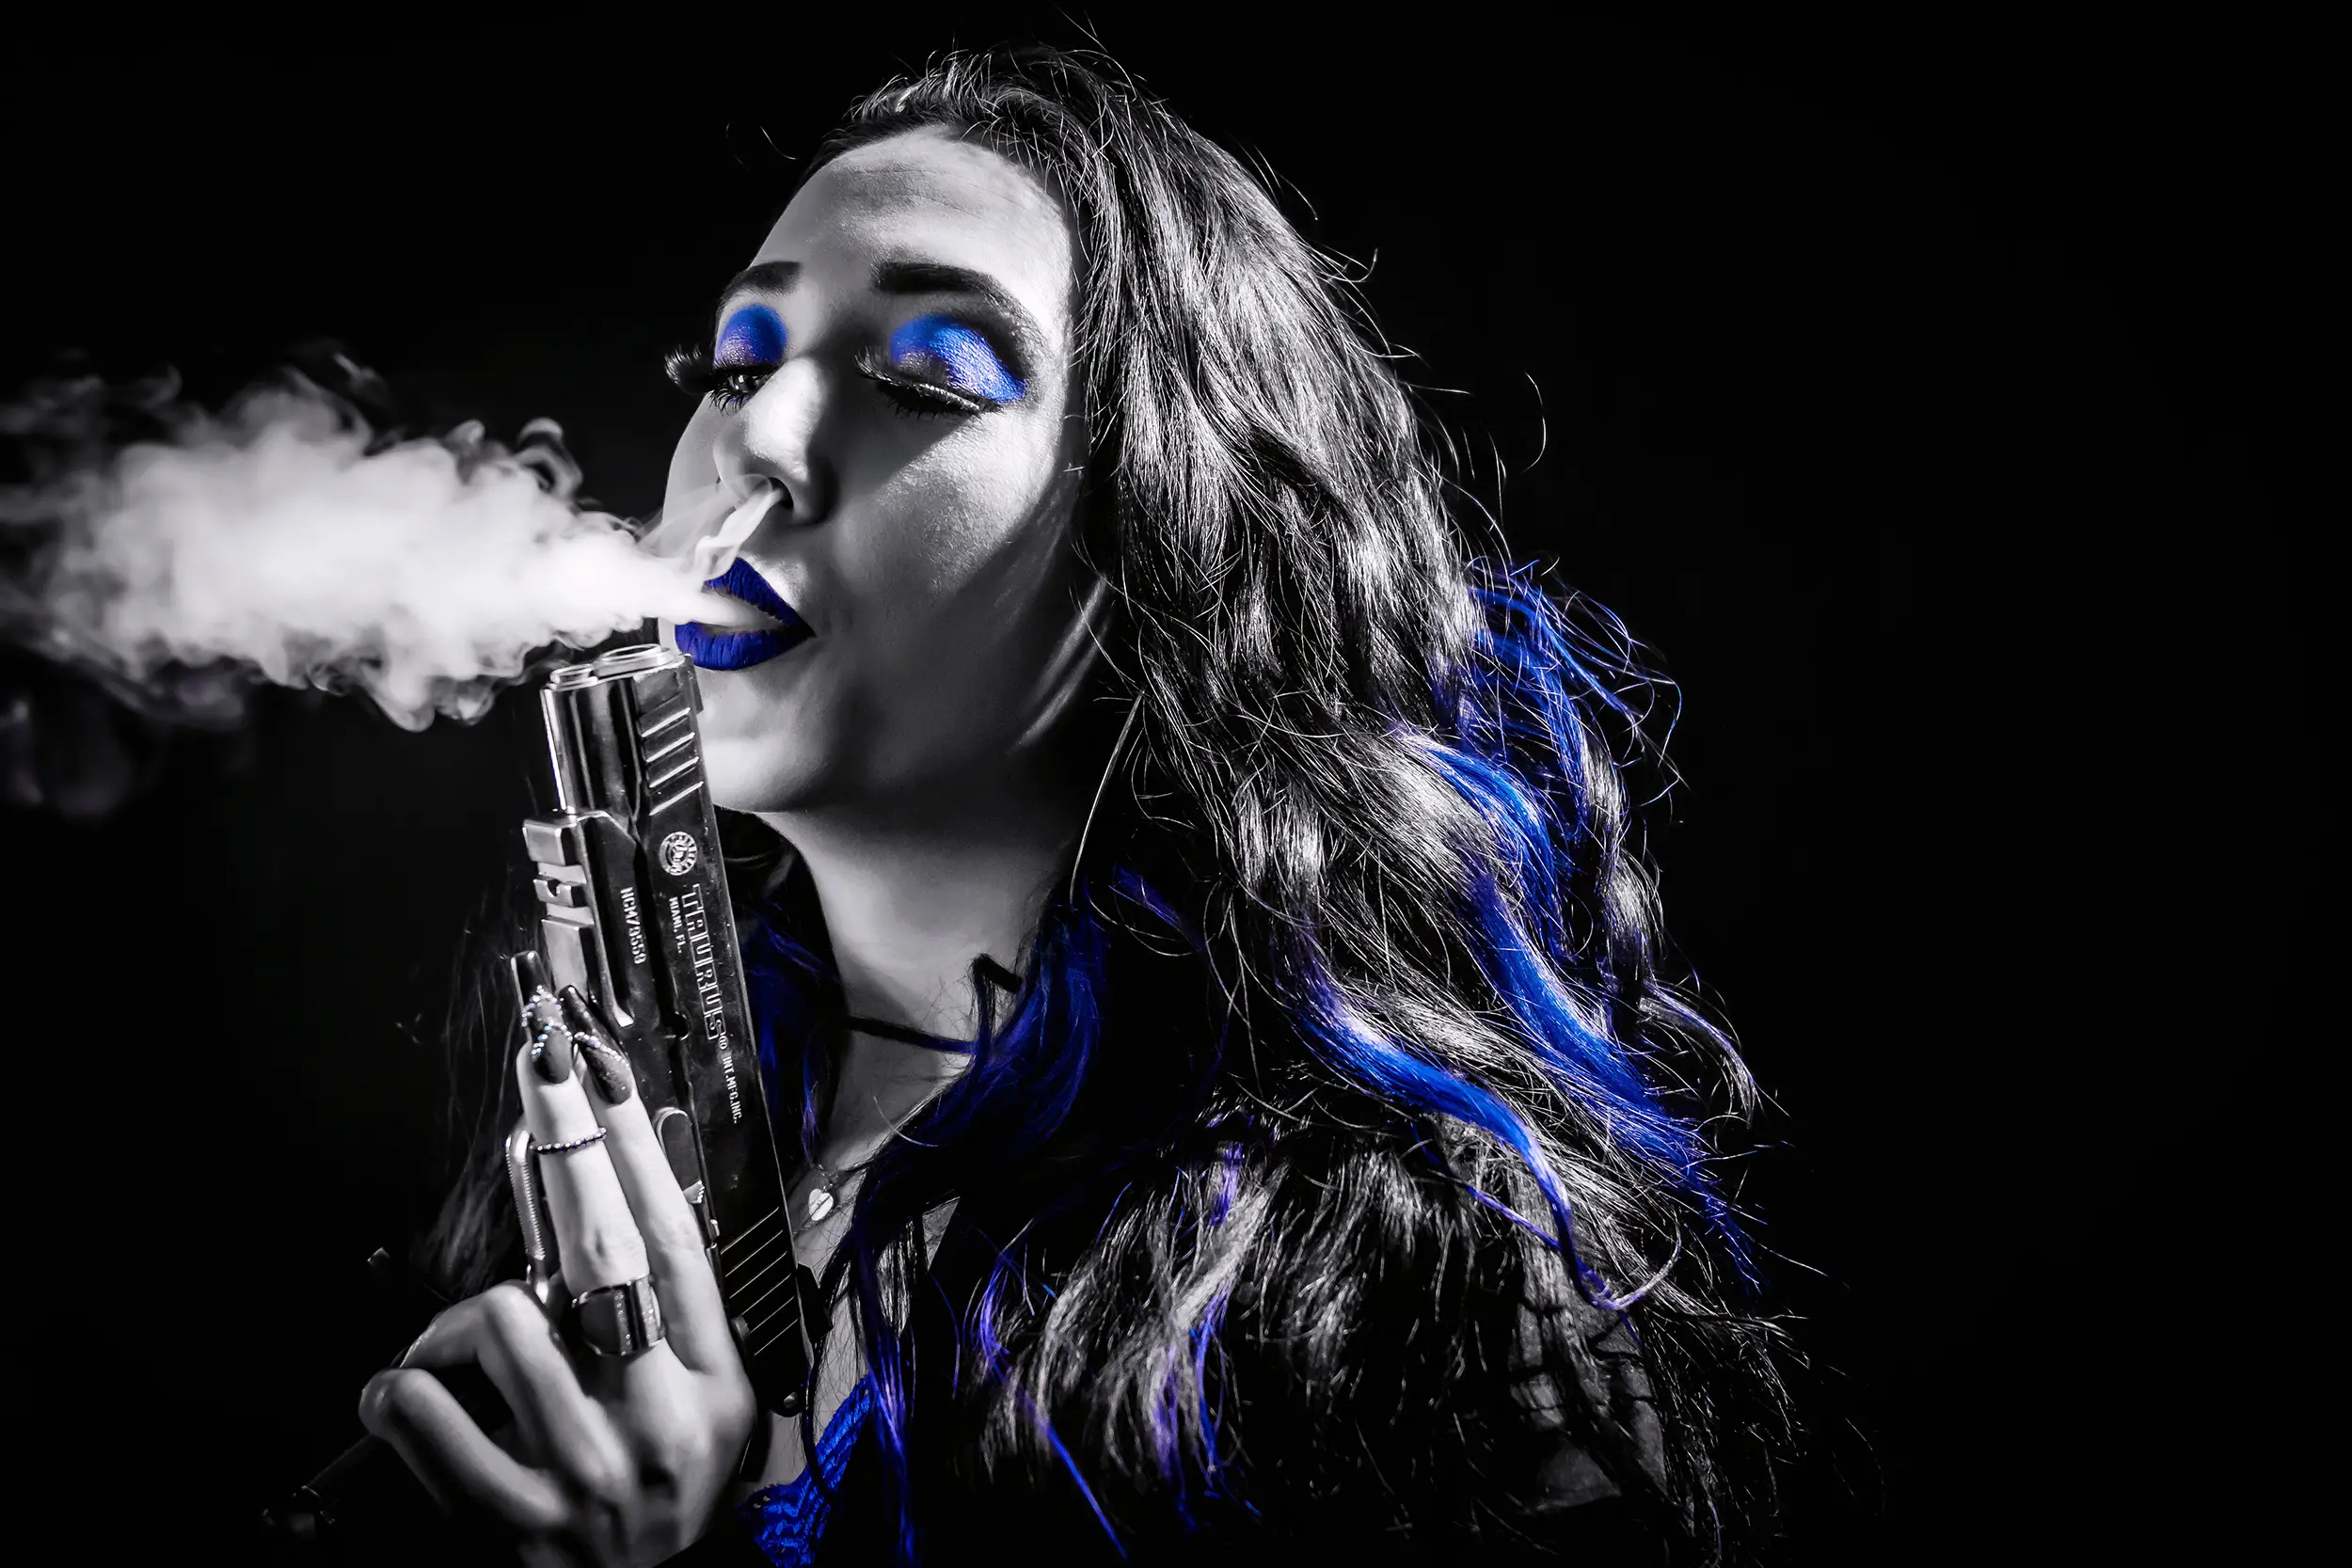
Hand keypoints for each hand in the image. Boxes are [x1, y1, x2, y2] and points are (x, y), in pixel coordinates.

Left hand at [360, 984, 757, 1564]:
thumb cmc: (653, 1501)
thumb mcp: (700, 1415)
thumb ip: (670, 1323)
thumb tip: (625, 1192)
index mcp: (714, 1385)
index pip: (680, 1241)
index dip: (636, 1150)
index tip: (602, 1076)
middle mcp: (661, 1423)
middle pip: (608, 1255)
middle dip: (567, 1152)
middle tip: (536, 1078)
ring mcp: (588, 1475)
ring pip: (504, 1322)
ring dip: (455, 1323)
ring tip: (449, 1353)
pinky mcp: (516, 1523)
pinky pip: (429, 1416)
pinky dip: (399, 1392)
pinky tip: (402, 1397)